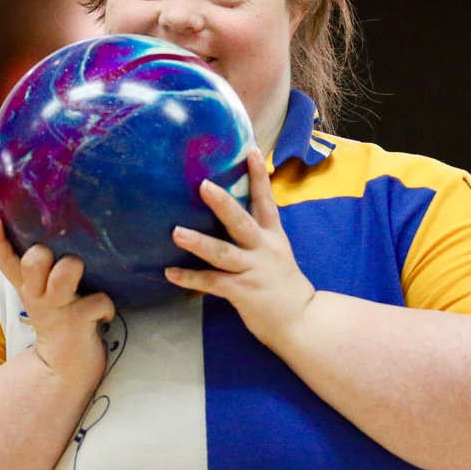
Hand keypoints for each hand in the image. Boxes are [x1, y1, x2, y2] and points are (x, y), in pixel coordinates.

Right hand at [0, 211, 112, 389]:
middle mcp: (38, 294)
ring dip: (74, 267)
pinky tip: (105, 313)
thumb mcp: (44, 293)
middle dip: (43, 252)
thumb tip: (52, 228)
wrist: (65, 367)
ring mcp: (57, 308)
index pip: (6, 259)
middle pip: (32, 262)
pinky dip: (106, 305)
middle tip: (55, 256)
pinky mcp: (78, 322)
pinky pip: (97, 301)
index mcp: (28, 285)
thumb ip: (42, 267)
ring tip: (81, 273)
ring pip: (64, 274)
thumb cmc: (61, 316)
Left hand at [165, 148, 315, 351]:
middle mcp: (264, 249)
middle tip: (203, 185)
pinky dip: (190, 278)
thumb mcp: (276, 251)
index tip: (252, 149)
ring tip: (176, 232)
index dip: (259, 175)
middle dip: (223, 203)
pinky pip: (213, 283)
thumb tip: (230, 211)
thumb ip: (257, 232)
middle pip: (241, 222)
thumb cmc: (282, 283)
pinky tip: (169, 273)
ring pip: (223, 254)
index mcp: (272, 236)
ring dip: (198, 243)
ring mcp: (253, 271)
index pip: (266, 200)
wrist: (301, 320)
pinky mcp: (243, 292)